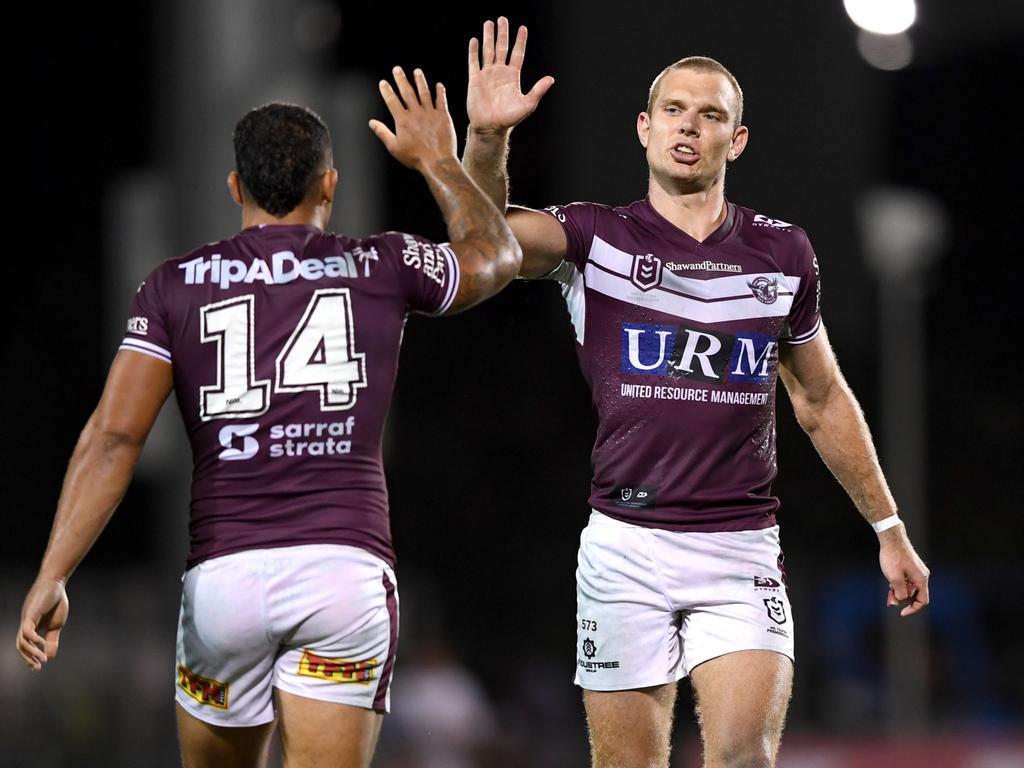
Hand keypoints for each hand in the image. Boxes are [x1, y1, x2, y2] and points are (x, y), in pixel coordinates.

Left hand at [16, 576, 68, 670]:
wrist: (55, 583)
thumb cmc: (56, 602)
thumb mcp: (56, 625)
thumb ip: (52, 640)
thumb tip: (50, 656)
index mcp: (31, 628)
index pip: (26, 646)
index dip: (30, 658)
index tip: (38, 668)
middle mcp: (26, 625)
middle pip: (20, 646)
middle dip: (28, 658)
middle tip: (37, 667)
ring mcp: (26, 620)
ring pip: (22, 641)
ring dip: (31, 652)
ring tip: (42, 658)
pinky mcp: (30, 614)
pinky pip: (27, 630)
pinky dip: (33, 639)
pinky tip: (41, 644)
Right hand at [369, 67, 456, 171]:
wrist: (437, 162)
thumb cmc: (415, 158)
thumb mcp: (394, 147)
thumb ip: (383, 133)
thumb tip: (371, 123)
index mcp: (402, 120)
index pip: (392, 101)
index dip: (387, 90)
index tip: (383, 82)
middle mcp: (416, 113)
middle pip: (407, 92)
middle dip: (401, 79)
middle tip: (397, 69)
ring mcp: (430, 113)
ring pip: (424, 93)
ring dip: (420, 81)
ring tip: (417, 71)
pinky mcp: (443, 116)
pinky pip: (441, 101)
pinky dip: (440, 92)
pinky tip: (439, 85)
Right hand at [467, 16, 553, 133]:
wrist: (491, 127)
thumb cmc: (509, 118)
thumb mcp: (528, 104)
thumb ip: (538, 90)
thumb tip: (551, 79)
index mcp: (513, 76)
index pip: (517, 54)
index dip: (520, 41)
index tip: (522, 28)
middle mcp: (500, 72)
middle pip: (502, 48)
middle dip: (502, 33)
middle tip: (502, 19)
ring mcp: (487, 75)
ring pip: (488, 51)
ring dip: (488, 37)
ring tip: (489, 23)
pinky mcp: (475, 80)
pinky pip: (474, 63)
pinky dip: (474, 52)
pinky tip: (475, 41)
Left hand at [878, 527, 929, 615]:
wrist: (891, 538)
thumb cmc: (893, 557)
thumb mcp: (894, 578)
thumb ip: (899, 592)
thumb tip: (900, 601)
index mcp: (921, 579)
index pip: (923, 601)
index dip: (913, 609)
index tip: (902, 613)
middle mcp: (922, 575)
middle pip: (916, 594)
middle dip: (904, 598)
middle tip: (890, 598)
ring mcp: (917, 570)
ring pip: (910, 587)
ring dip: (900, 590)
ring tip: (889, 586)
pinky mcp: (911, 566)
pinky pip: (907, 580)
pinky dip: (899, 583)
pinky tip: (890, 578)